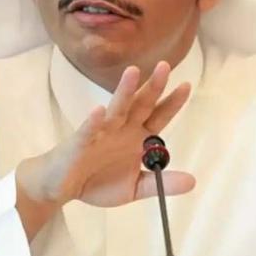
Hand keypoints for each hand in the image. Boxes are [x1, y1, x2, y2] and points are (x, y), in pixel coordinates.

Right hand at [15, 62, 194, 238]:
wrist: (63, 188)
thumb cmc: (98, 181)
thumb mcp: (135, 188)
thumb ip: (160, 183)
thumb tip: (192, 182)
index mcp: (137, 138)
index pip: (159, 116)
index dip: (172, 102)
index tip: (186, 85)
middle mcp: (122, 129)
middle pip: (141, 105)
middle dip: (153, 86)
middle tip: (165, 66)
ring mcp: (101, 133)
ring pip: (116, 109)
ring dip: (125, 91)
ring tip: (133, 72)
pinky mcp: (81, 142)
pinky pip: (88, 130)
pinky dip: (93, 121)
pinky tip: (99, 111)